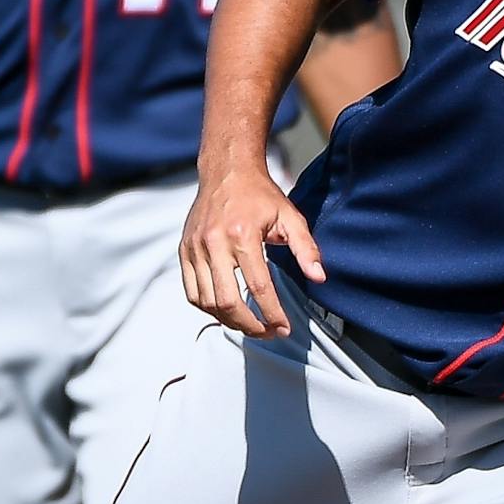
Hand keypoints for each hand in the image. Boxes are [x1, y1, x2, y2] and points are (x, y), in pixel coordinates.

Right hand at [179, 167, 323, 337]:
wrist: (227, 170)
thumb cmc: (260, 195)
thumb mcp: (290, 217)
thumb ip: (306, 249)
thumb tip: (319, 278)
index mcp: (243, 235)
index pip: (259, 288)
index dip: (273, 314)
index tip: (284, 328)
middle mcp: (214, 243)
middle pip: (227, 303)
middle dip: (250, 326)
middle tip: (267, 333)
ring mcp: (195, 248)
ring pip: (207, 302)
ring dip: (229, 321)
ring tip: (249, 324)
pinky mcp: (184, 250)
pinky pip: (191, 292)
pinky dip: (208, 308)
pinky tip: (226, 310)